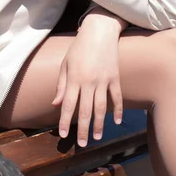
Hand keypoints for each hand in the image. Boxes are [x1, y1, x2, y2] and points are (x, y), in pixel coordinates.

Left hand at [52, 10, 126, 146]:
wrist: (99, 31)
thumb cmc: (79, 47)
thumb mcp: (66, 63)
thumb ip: (61, 85)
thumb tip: (56, 104)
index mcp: (74, 78)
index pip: (68, 105)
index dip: (65, 121)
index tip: (63, 135)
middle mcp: (88, 82)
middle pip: (85, 110)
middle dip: (82, 129)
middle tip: (81, 144)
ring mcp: (103, 80)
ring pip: (101, 107)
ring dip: (99, 124)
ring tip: (97, 137)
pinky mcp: (115, 77)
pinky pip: (117, 97)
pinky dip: (118, 110)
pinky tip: (117, 121)